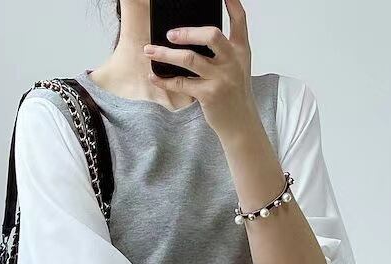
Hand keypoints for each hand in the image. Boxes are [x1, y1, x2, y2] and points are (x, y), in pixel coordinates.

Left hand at [142, 0, 257, 140]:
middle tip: (170, 34)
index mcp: (241, 51)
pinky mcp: (209, 95)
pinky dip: (164, 79)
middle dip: (188, 32)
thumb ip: (223, 50)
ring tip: (150, 50)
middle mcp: (232, 61)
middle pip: (211, 35)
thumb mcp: (236, 68)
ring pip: (189, 59)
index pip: (240, 20)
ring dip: (166, 54)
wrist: (240, 124)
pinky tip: (154, 75)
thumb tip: (192, 36)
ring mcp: (221, 78)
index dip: (232, 3)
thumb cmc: (234, 94)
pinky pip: (181, 83)